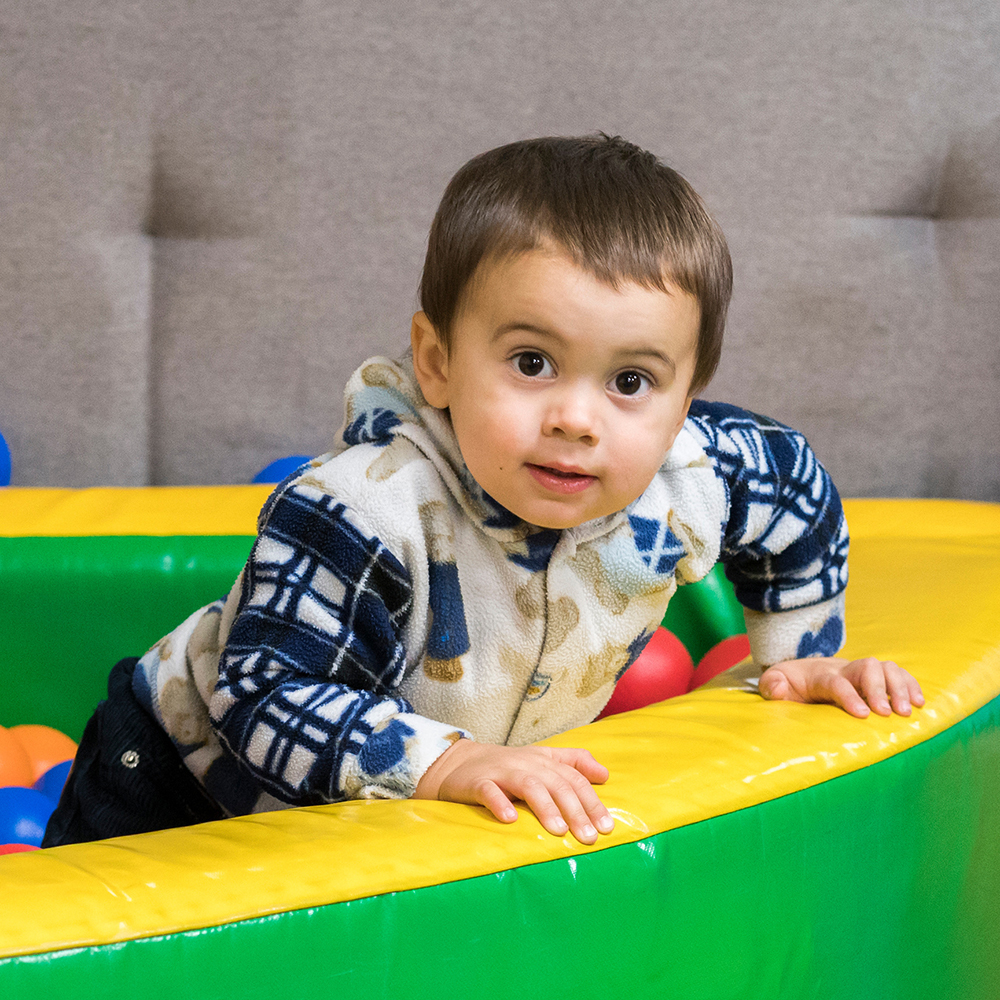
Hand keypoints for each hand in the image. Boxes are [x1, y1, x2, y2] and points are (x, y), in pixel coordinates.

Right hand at [414, 739, 613, 844]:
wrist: (458, 762)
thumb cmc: (506, 767)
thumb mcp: (542, 759)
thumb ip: (574, 762)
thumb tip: (605, 774)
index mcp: (544, 761)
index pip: (574, 778)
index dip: (592, 801)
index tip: (607, 827)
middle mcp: (526, 764)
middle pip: (556, 783)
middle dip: (575, 810)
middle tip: (589, 837)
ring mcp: (501, 772)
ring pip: (528, 785)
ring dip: (545, 807)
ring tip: (559, 830)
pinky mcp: (477, 782)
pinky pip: (489, 791)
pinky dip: (500, 803)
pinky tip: (510, 819)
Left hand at [759, 656, 924, 718]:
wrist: (801, 671)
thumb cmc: (789, 683)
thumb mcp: (773, 683)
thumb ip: (772, 686)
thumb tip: (780, 690)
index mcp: (819, 675)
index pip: (836, 681)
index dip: (850, 696)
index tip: (863, 714)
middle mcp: (844, 669)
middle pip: (867, 668)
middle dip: (880, 689)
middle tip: (888, 714)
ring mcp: (862, 672)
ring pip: (886, 668)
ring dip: (900, 687)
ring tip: (908, 712)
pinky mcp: (875, 678)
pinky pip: (898, 674)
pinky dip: (911, 685)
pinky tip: (920, 703)